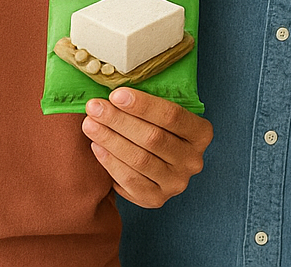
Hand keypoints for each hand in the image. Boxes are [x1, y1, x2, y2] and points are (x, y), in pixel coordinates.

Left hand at [82, 88, 212, 207]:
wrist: (159, 166)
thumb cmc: (159, 131)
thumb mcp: (164, 117)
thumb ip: (148, 106)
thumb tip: (115, 91)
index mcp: (201, 133)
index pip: (172, 116)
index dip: (143, 105)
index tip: (115, 94)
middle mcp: (193, 160)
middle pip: (153, 138)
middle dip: (119, 121)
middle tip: (94, 108)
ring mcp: (176, 182)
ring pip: (139, 159)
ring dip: (110, 140)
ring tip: (89, 125)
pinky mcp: (156, 199)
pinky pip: (129, 180)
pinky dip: (110, 162)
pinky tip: (96, 146)